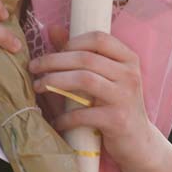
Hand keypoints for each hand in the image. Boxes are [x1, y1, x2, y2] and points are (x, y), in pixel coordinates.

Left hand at [29, 29, 156, 169]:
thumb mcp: (105, 77)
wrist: (139, 142)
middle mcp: (130, 75)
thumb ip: (81, 53)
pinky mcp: (118, 120)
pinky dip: (65, 117)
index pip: (99, 38)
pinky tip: (56, 121)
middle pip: (85, 58)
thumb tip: (53, 29)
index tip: (53, 51)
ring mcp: (125, 97)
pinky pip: (84, 113)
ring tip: (38, 86)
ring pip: (84, 80)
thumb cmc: (116, 104)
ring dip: (54, 81)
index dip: (72, 42)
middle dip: (53, 61)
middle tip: (33, 67)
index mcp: (129, 59)